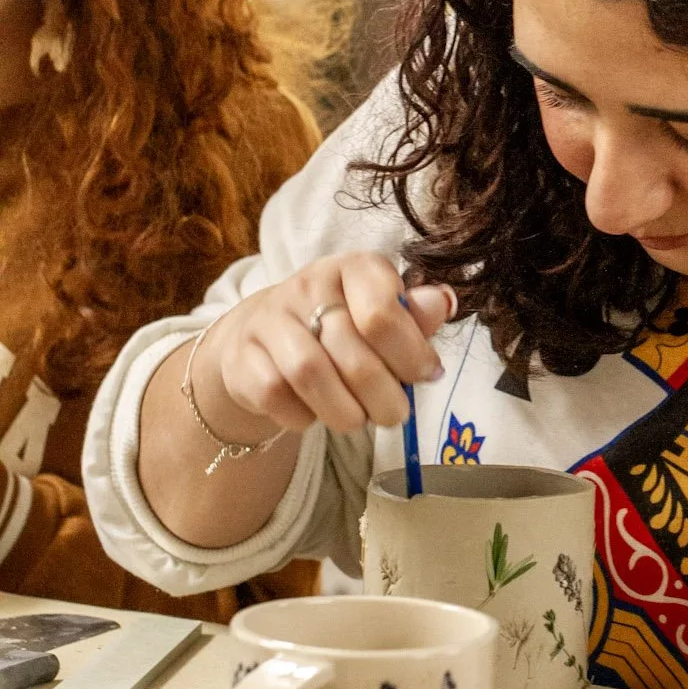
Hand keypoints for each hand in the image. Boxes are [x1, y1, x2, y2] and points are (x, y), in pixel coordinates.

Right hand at [194, 253, 455, 440]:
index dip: (412, 354)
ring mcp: (270, 319)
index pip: (383, 312)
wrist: (265, 337)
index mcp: (354, 268)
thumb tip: (445, 302)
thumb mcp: (384, 314)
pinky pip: (275, 395)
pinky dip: (302, 417)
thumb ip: (416, 315)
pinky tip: (315, 414)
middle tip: (396, 414)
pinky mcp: (241, 355)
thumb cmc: (341, 327)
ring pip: (311, 374)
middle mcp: (308, 285)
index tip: (426, 375)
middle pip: (352, 353)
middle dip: (384, 396)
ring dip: (345, 411)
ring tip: (361, 419)